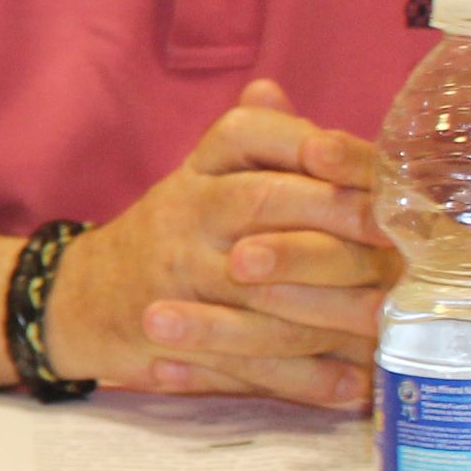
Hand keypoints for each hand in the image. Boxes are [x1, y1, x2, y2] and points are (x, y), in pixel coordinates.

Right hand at [43, 81, 396, 407]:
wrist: (78, 300)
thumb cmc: (164, 237)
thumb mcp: (195, 181)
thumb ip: (244, 143)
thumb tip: (272, 88)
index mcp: (196, 173)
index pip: (242, 133)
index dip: (299, 140)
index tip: (348, 156)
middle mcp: (184, 215)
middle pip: (260, 200)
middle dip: (333, 215)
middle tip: (392, 238)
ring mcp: (179, 279)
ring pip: (260, 288)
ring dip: (330, 305)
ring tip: (385, 318)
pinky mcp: (178, 337)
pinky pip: (246, 359)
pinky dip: (301, 376)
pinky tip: (349, 382)